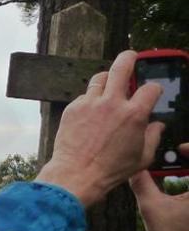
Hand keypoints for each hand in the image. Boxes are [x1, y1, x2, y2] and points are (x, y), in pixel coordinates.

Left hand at [36, 50, 164, 206]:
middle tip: (131, 56)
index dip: (154, 88)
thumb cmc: (110, 169)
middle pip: (121, 67)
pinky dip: (90, 99)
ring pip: (99, 78)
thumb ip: (153, 137)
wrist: (76, 174)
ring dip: (106, 77)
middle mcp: (112, 104)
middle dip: (129, 57)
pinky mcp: (73, 108)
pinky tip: (92, 110)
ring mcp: (90, 104)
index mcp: (134, 114)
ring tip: (109, 82)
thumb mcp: (142, 157)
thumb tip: (157, 125)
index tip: (152, 91)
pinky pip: (84, 96)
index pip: (150, 88)